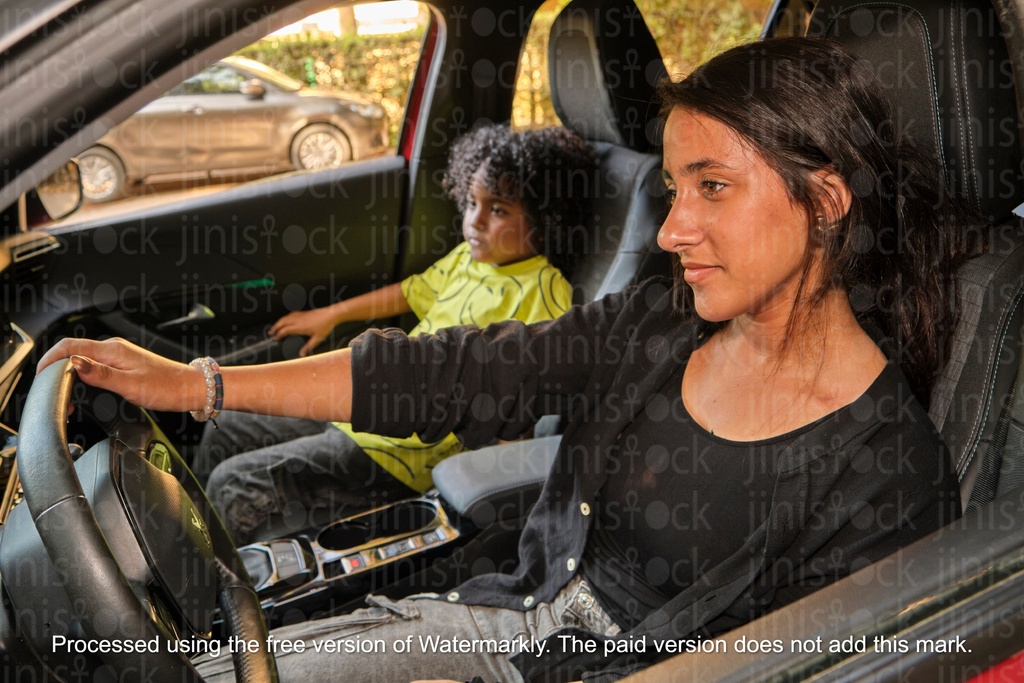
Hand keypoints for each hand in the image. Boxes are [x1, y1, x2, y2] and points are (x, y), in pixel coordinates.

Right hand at [36, 338, 204, 412]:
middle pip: (73, 352)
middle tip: (52, 392)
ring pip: (84, 360)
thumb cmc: (166, 387)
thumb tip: (73, 364)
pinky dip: (84, 376)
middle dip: (56, 369)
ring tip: (66, 395)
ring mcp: (119, 356)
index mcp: (112, 350)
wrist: (190, 388)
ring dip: (70, 374)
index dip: (49, 359)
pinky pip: (96, 366)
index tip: (39, 376)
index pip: (70, 346)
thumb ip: (100, 374)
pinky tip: (84, 389)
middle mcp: (114, 349)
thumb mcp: (130, 385)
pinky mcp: (124, 365)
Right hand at [268, 307, 340, 356]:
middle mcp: (298, 320)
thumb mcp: (317, 339)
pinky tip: (285, 320)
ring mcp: (300, 315)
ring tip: (275, 327)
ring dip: (279, 322)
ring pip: (285, 317)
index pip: (285, 330)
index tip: (275, 338)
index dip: (279, 334)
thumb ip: (308, 347)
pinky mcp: (303, 313)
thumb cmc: (325, 326)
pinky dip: (285, 318)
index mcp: (300, 327)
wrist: (331, 314)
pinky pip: (290, 314)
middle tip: (270, 333)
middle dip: (275, 327)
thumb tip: (301, 354)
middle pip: (282, 322)